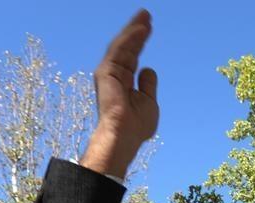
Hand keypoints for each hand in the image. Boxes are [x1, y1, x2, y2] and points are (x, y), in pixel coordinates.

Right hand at [81, 10, 159, 177]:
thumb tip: (148, 69)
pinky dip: (130, 39)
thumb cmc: (136, 125)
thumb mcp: (148, 100)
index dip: (140, 42)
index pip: (132, 56)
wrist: (125, 135)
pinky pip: (120, 51)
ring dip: (133, 30)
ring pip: (122, 46)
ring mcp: (109, 73)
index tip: (148, 28)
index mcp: (123, 82)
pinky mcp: (106, 72)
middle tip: (146, 15)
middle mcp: (114, 75)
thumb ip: (147, 84)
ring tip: (145, 17)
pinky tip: (141, 29)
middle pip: (127, 47)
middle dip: (136, 30)